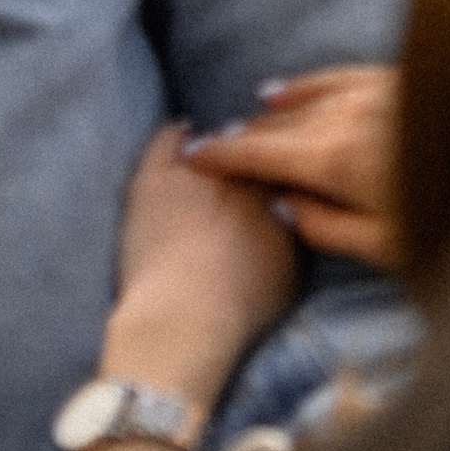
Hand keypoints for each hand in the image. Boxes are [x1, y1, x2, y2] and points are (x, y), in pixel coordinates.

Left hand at [102, 122, 298, 416]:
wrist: (185, 314)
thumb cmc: (242, 305)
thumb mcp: (291, 273)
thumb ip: (292, 233)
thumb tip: (291, 213)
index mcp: (281, 194)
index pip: (284, 164)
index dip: (279, 168)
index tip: (275, 175)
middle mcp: (244, 172)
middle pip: (252, 146)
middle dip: (253, 151)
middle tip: (246, 170)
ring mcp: (200, 170)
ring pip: (215, 137)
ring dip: (219, 145)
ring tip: (216, 157)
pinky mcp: (156, 176)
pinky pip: (169, 138)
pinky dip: (178, 136)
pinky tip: (182, 139)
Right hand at [183, 65, 400, 269]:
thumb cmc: (447, 217)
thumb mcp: (384, 243)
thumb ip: (324, 226)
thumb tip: (283, 205)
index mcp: (335, 160)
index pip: (258, 153)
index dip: (219, 155)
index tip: (189, 156)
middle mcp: (344, 115)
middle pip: (276, 125)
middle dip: (241, 139)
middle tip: (212, 150)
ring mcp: (370, 92)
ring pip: (300, 101)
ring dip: (266, 117)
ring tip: (240, 128)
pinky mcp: (391, 80)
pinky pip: (331, 78)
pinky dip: (299, 88)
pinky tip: (280, 93)